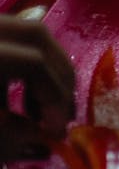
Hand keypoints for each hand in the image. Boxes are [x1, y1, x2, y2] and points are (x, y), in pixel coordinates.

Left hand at [0, 14, 75, 159]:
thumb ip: (9, 133)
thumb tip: (47, 134)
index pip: (33, 62)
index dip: (54, 95)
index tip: (56, 129)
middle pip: (38, 37)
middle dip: (59, 76)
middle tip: (60, 113)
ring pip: (29, 33)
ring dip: (46, 70)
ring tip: (39, 108)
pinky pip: (14, 37)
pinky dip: (26, 64)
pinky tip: (19, 95)